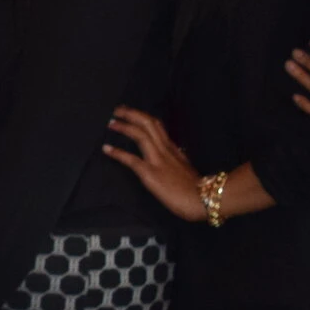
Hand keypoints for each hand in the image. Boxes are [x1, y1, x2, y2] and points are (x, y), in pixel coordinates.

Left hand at [102, 106, 206, 222]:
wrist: (203, 199)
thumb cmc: (198, 189)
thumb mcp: (187, 168)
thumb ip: (179, 160)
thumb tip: (177, 153)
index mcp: (173, 149)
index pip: (158, 127)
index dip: (143, 118)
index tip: (133, 113)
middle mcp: (165, 150)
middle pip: (149, 123)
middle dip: (132, 114)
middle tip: (118, 109)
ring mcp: (158, 160)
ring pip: (141, 135)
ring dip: (124, 127)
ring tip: (111, 122)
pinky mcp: (150, 173)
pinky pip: (131, 160)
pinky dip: (117, 153)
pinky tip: (106, 149)